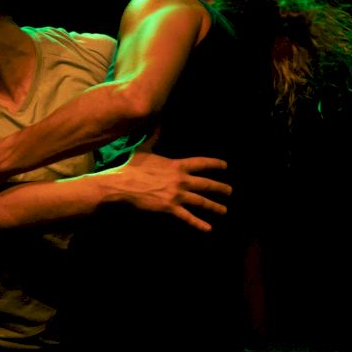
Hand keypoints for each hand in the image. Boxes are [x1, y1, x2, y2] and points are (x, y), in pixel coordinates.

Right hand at [107, 150, 230, 231]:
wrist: (122, 183)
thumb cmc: (132, 166)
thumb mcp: (145, 150)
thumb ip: (154, 138)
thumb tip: (157, 123)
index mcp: (177, 165)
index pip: (201, 163)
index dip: (214, 164)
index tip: (225, 166)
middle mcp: (181, 180)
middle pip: (206, 184)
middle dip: (220, 188)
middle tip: (230, 191)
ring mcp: (177, 195)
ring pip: (201, 201)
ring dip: (214, 206)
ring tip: (224, 210)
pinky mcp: (170, 208)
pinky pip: (187, 217)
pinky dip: (198, 224)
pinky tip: (208, 228)